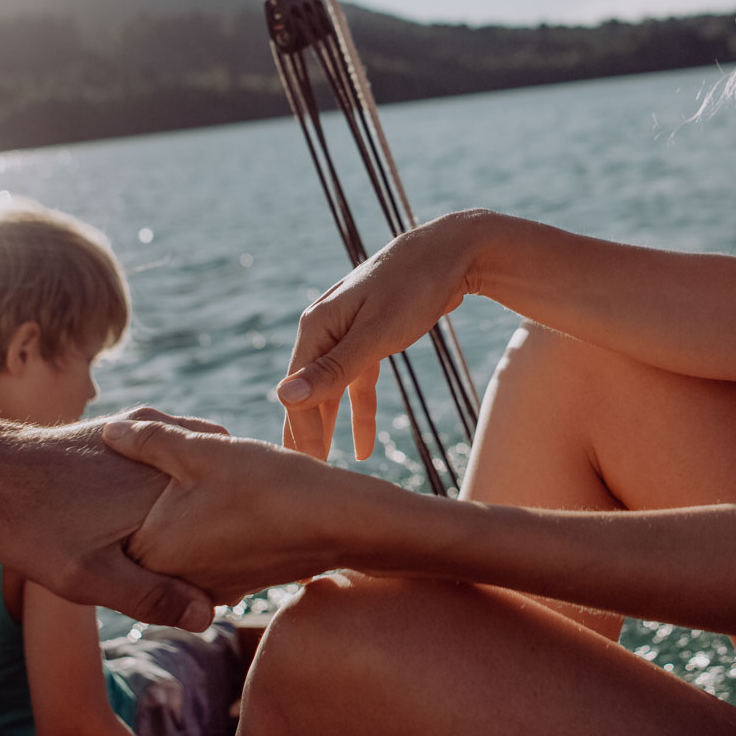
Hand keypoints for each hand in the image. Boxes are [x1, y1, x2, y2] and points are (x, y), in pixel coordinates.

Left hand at [0, 413, 229, 629]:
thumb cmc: (34, 527)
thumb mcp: (88, 576)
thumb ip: (148, 596)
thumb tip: (207, 616)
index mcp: (164, 490)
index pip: (218, 525)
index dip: (221, 557)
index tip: (221, 582)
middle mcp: (161, 457)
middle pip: (209, 493)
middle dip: (213, 520)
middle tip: (211, 559)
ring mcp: (141, 440)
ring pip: (189, 470)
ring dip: (195, 493)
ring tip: (187, 527)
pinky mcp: (120, 432)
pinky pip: (162, 455)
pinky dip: (171, 473)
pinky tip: (154, 498)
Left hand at [102, 414, 384, 601]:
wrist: (336, 522)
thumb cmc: (266, 484)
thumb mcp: (203, 451)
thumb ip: (149, 440)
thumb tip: (109, 429)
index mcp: (152, 552)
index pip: (111, 523)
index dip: (114, 484)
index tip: (115, 458)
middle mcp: (173, 580)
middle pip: (143, 534)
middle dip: (147, 499)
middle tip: (150, 463)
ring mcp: (206, 587)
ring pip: (177, 543)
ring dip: (180, 514)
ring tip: (200, 478)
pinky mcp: (235, 584)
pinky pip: (206, 553)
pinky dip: (208, 528)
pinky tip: (227, 498)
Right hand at [278, 213, 483, 460]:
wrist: (452, 252)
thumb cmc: (413, 287)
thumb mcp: (375, 334)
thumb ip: (332, 370)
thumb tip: (283, 397)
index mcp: (316, 327)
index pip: (298, 391)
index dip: (302, 432)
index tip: (309, 474)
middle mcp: (324, 330)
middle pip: (308, 392)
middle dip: (307, 434)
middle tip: (307, 482)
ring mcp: (346, 333)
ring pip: (332, 391)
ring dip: (330, 428)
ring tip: (327, 471)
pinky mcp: (370, 338)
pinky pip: (357, 382)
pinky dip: (359, 412)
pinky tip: (363, 446)